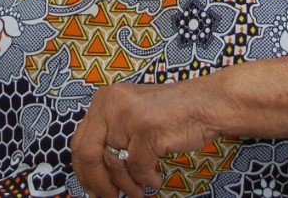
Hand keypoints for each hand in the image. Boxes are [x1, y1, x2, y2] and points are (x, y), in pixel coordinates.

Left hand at [72, 78, 228, 197]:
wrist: (207, 103)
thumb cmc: (172, 113)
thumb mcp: (132, 115)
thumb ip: (111, 134)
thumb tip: (91, 173)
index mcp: (105, 99)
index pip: (79, 141)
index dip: (83, 171)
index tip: (90, 188)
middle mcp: (112, 103)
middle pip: (89, 154)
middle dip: (98, 183)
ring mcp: (130, 115)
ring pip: (114, 165)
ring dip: (127, 186)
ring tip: (138, 192)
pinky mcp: (148, 129)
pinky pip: (138, 168)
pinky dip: (146, 180)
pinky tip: (155, 179)